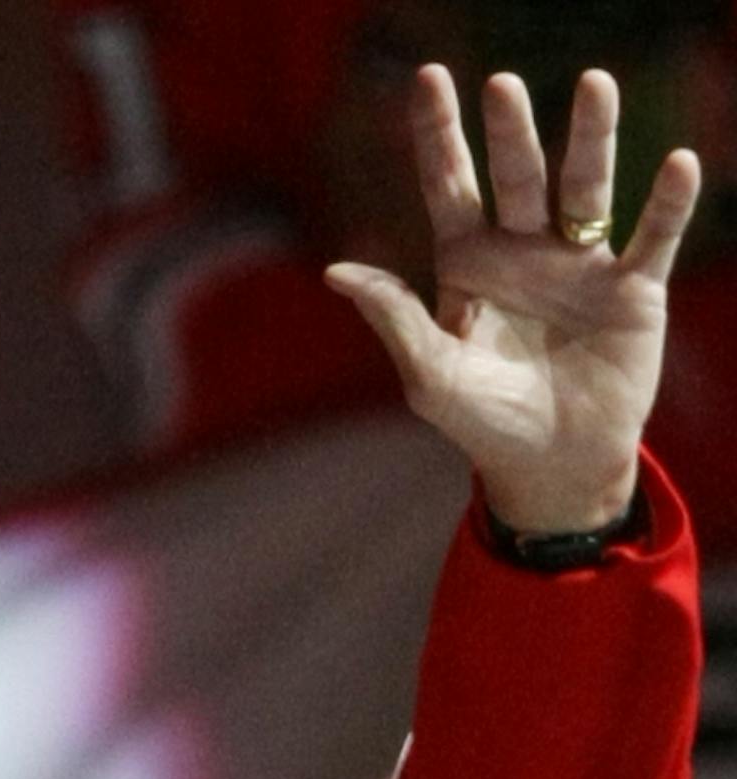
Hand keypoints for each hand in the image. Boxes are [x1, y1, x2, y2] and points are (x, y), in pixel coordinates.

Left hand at [326, 67, 702, 531]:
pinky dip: (667, 203)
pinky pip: (653, 236)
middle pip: (517, 176)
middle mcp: (524, 250)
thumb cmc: (482, 422)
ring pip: (586, 187)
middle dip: (510, 132)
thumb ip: (394, 317)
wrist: (550, 465)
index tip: (427, 78)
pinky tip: (675, 165)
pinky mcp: (633, 289)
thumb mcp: (430, 374)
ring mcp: (581, 265)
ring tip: (595, 85)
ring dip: (591, 139)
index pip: (449, 185)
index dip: (439, 134)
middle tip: (501, 85)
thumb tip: (337, 270)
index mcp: (467, 264)